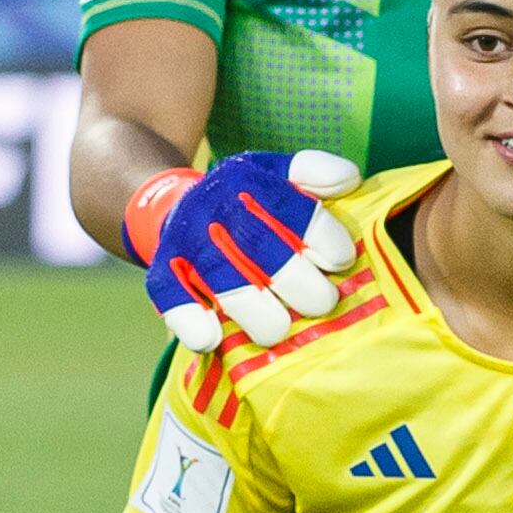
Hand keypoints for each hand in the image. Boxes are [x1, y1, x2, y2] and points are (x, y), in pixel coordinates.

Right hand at [135, 150, 358, 353]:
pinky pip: (171, 297)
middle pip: (260, 249)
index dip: (321, 238)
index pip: (290, 209)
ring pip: (223, 280)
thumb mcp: (279, 174)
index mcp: (247, 183)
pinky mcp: (163, 273)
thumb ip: (315, 173)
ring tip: (281, 329)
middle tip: (322, 303)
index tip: (340, 262)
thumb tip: (348, 179)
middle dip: (298, 282)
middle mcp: (214, 210)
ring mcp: (187, 243)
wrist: (180, 207)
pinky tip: (212, 339)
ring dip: (257, 311)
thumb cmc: (249, 200)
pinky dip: (190, 320)